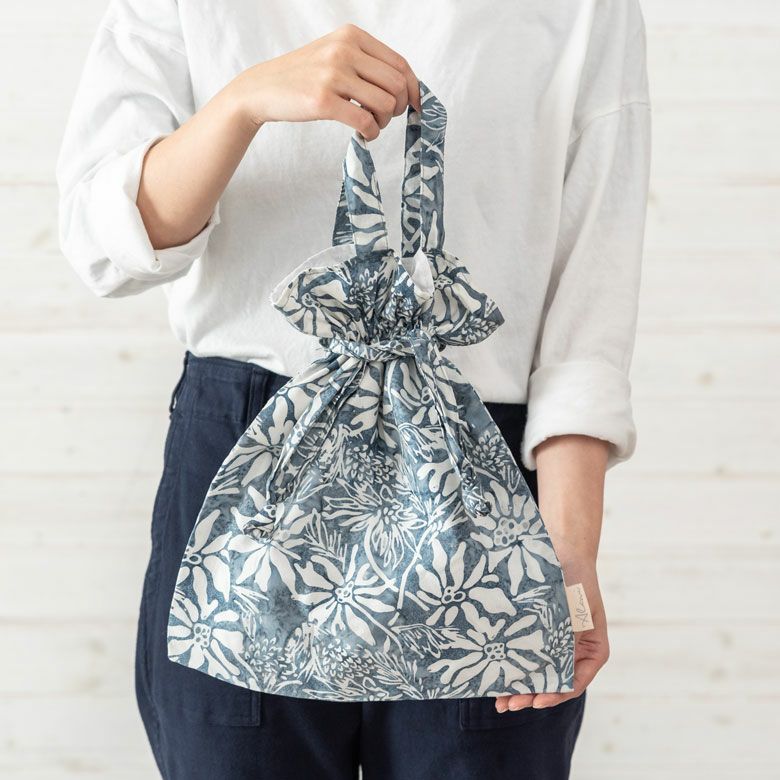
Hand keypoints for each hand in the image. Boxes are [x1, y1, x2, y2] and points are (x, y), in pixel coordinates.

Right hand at [229, 23, 420, 139]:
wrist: (263, 88)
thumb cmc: (304, 76)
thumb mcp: (335, 55)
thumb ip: (366, 64)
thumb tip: (406, 87)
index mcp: (351, 36)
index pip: (399, 64)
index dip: (413, 89)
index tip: (414, 106)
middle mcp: (344, 50)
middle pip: (396, 85)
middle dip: (399, 107)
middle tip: (386, 118)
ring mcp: (333, 75)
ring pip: (385, 104)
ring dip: (384, 122)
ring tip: (372, 125)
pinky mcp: (323, 101)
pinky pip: (365, 122)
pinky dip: (372, 133)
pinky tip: (365, 134)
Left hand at [494, 557, 608, 712]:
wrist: (562, 548)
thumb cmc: (575, 579)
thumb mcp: (576, 613)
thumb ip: (566, 640)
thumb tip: (550, 671)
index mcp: (593, 651)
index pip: (574, 683)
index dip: (554, 695)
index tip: (536, 701)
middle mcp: (574, 651)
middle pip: (552, 682)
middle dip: (529, 696)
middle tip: (508, 704)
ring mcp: (554, 642)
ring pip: (536, 671)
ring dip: (518, 686)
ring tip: (499, 699)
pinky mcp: (536, 632)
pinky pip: (525, 653)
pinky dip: (513, 664)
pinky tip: (497, 672)